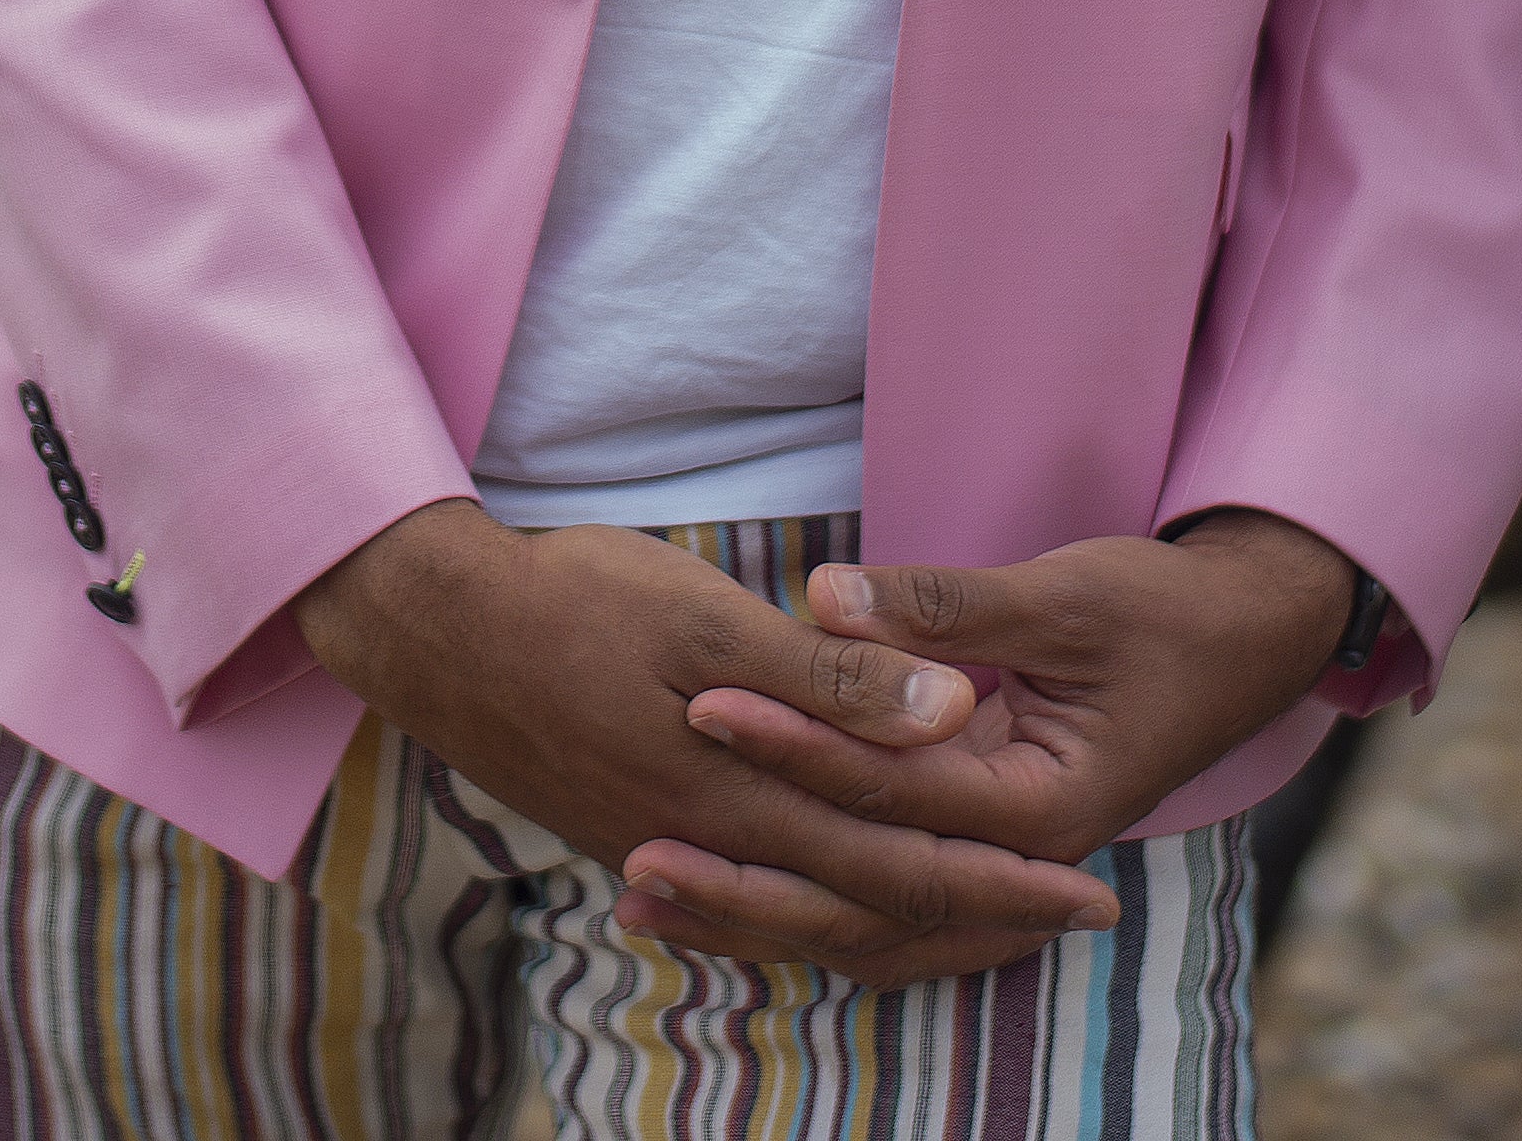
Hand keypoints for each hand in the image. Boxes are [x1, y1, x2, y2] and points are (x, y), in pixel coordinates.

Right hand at [288, 503, 1121, 982]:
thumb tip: (946, 712)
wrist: (431, 631)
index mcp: (747, 795)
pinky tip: (837, 909)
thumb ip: (830, 680)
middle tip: (1076, 917)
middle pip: (872, 908)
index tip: (1090, 893)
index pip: (903, 863)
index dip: (1001, 882)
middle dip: (982, 915)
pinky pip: (752, 900)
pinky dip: (818, 914)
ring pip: (813, 916)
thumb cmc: (575, 600)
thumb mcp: (709, 617)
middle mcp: (716, 845)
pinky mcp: (632, 837)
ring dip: (907, 921)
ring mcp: (669, 850)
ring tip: (985, 921)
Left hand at [622, 511, 1357, 964]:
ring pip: (866, 924)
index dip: (799, 744)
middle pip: (867, 893)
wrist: (1242, 643)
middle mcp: (1021, 861)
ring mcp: (998, 869)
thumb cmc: (1160, 613)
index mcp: (1050, 806)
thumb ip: (942, 608)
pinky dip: (799, 903)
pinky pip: (879, 902)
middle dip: (750, 876)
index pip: (896, 789)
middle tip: (637, 850)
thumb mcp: (1061, 595)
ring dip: (759, 917)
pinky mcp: (975, 851)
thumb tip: (826, 598)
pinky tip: (714, 898)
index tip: (704, 702)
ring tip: (645, 902)